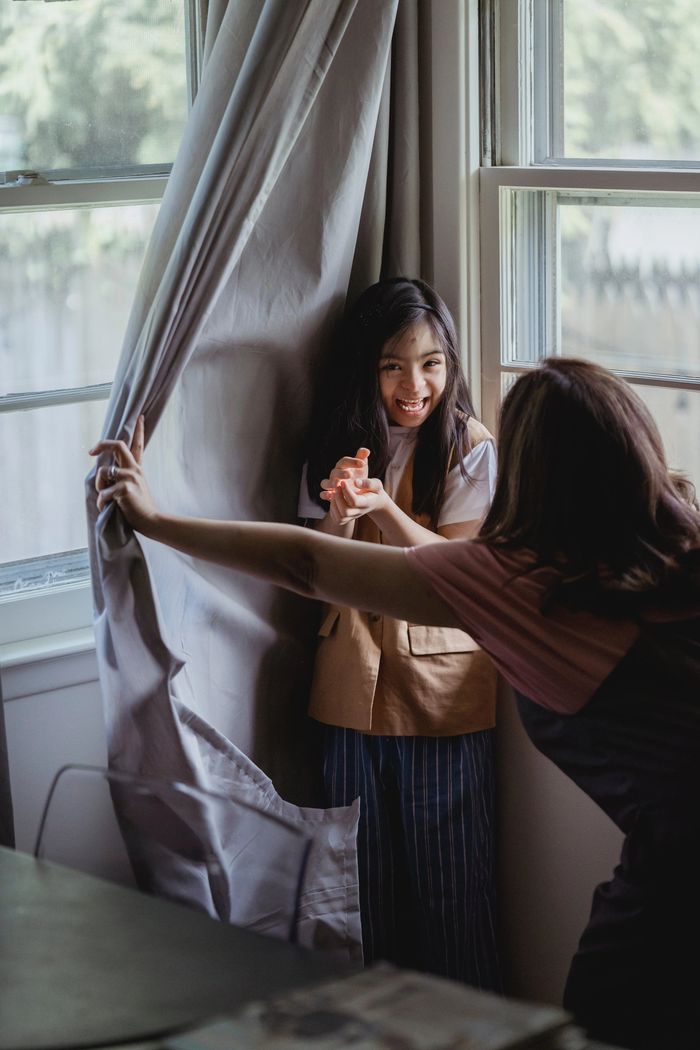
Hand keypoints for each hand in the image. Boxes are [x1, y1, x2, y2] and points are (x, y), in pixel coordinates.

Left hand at [90, 415, 156, 532]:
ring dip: (99, 487)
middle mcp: (134, 469)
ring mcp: (130, 477)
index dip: (139, 429)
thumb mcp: (134, 487)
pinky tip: (108, 508)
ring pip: (103, 472)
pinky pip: (103, 492)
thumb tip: (104, 472)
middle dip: (101, 444)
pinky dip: (101, 502)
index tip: (139, 417)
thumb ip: (122, 477)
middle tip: (91, 451)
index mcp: (137, 468)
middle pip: (117, 445)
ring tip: (106, 499)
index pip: (138, 444)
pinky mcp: (125, 488)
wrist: (151, 520)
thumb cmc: (139, 508)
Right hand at [320, 447, 369, 503]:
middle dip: (341, 473)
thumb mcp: (362, 467)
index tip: (363, 464)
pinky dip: (325, 495)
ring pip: (325, 482)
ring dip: (330, 483)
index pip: (345, 461)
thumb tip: (366, 450)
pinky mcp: (329, 494)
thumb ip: (362, 458)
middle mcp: (334, 474)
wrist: (357, 489)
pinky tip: (331, 496)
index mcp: (342, 466)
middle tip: (350, 474)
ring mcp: (330, 484)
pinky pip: (323, 494)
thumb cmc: (358, 475)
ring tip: (337, 485)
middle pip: (334, 472)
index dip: (353, 462)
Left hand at [326, 475, 387, 526]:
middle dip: (338, 498)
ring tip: (334, 492)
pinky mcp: (346, 518)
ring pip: (340, 517)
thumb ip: (369, 483)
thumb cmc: (375, 491)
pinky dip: (332, 508)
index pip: (354, 501)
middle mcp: (359, 512)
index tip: (343, 482)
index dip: (346, 491)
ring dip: (334, 503)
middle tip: (337, 486)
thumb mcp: (376, 484)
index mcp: (366, 503)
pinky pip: (336, 518)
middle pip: (345, 512)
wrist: (375, 502)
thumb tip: (355, 482)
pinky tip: (334, 498)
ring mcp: (352, 517)